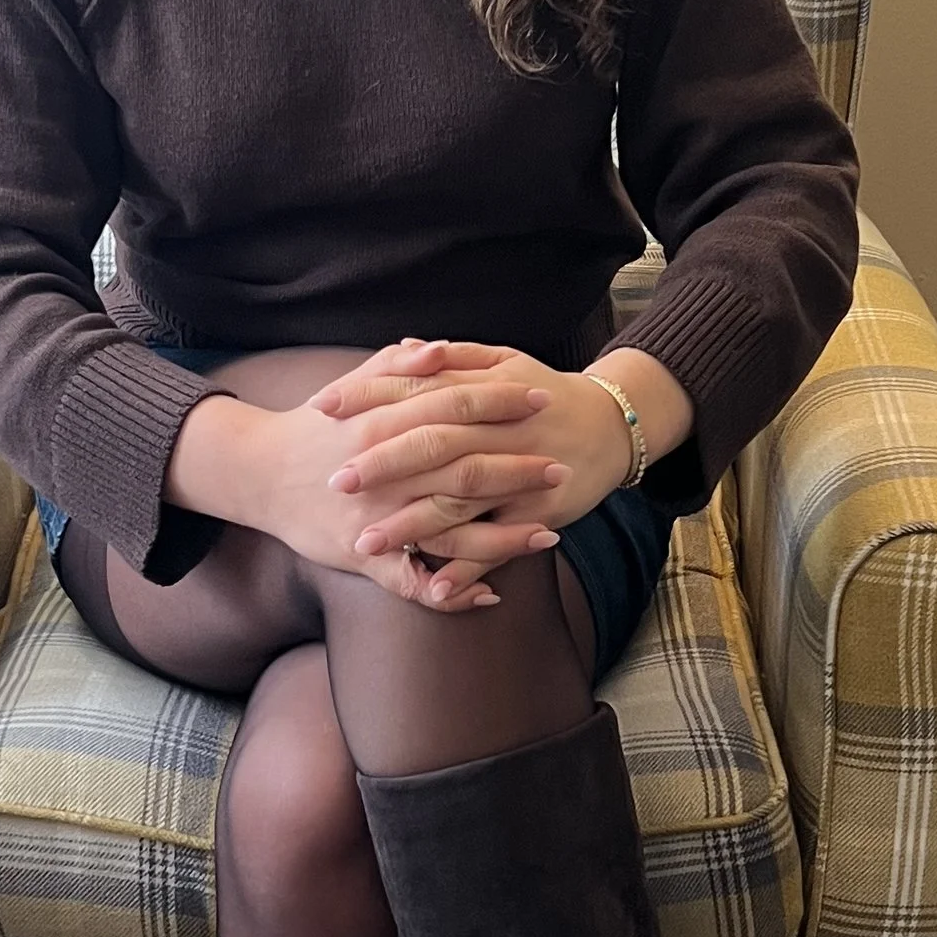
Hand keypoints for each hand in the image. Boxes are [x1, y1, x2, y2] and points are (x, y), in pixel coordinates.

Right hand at [166, 349, 564, 610]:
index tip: (542, 398)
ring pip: (450, 533)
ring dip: (503, 537)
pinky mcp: (364, 557)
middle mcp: (385, 474)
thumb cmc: (314, 428)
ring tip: (550, 535)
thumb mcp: (350, 386)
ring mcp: (377, 520)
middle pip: (464, 470)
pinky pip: (413, 583)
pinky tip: (490, 593)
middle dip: (517, 470)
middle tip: (561, 468)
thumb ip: (396, 367)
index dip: (501, 403)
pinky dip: (452, 591)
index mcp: (384, 425)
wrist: (256, 474)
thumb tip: (439, 349)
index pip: (455, 408)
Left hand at [317, 343, 643, 558]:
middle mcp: (499, 432)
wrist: (613, 424)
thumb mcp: (505, 362)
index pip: (416, 389)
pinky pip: (500, 543)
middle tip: (337, 482)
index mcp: (484, 390)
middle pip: (434, 445)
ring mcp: (520, 475)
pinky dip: (468, 567)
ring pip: (461, 500)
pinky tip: (433, 587)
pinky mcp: (539, 514)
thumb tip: (403, 349)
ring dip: (413, 526)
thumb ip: (453, 357)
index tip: (323, 407)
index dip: (368, 396)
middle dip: (384, 465)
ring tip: (367, 543)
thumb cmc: (546, 393)